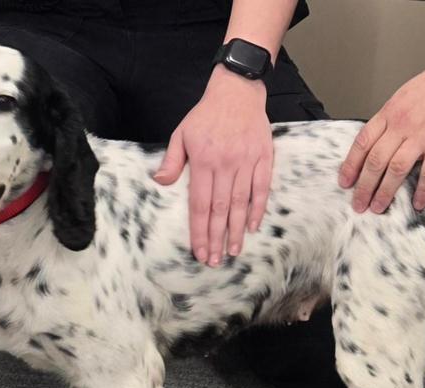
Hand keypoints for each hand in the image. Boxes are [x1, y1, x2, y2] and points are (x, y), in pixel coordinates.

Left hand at [155, 67, 272, 265]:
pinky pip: (261, 188)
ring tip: (234, 251)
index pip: (200, 204)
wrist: (237, 90)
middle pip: (220, 209)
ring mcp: (246, 161)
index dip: (200, 230)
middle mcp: (225, 163)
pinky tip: (252, 226)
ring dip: (237, 230)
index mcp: (203, 160)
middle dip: (217, 238)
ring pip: (241, 203)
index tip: (199, 251)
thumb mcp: (181, 133)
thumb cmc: (206, 114)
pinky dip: (258, 209)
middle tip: (215, 260)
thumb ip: (172, 160)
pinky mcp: (263, 158)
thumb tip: (160, 181)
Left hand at [339, 54, 424, 212]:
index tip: (345, 181)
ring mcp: (421, 136)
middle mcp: (401, 126)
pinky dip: (422, 191)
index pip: (363, 142)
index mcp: (389, 113)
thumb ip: (392, 117)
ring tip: (378, 208)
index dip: (351, 164)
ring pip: (396, 170)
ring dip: (385, 192)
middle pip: (375, 161)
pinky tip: (418, 204)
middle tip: (358, 204)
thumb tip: (383, 137)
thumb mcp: (404, 95)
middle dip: (364, 186)